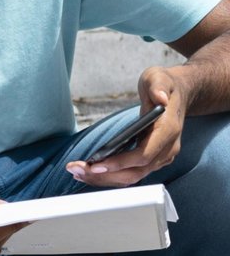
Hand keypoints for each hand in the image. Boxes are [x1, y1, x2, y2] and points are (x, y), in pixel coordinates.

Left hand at [66, 74, 184, 186]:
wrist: (179, 95)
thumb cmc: (165, 86)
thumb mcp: (159, 77)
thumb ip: (158, 85)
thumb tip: (160, 97)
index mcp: (168, 131)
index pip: (144, 155)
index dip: (121, 163)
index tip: (96, 164)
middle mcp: (167, 149)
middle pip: (135, 172)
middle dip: (105, 174)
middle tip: (76, 170)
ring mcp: (160, 156)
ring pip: (132, 176)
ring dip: (105, 178)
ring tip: (77, 173)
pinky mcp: (152, 159)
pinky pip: (131, 173)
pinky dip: (110, 175)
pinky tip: (90, 171)